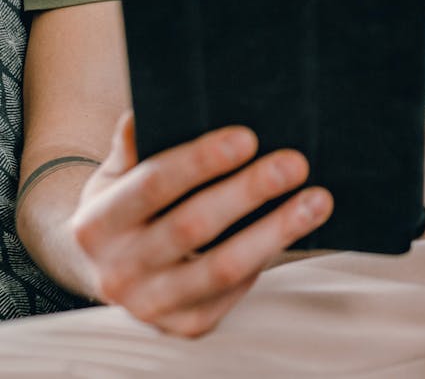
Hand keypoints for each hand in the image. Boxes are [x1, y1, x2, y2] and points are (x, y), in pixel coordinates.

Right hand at [70, 112, 332, 336]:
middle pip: (193, 228)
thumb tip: (148, 110)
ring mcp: (151, 305)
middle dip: (248, 192)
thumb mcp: (114, 173)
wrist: (107, 269)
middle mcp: (118, 272)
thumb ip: (132, 145)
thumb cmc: (123, 204)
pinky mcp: (185, 325)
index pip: (153, 185)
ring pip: (222, 268)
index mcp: (97, 224)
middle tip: (294, 163)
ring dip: (276, 231)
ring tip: (317, 199)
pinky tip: (294, 228)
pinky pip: (233, 292)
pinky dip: (267, 258)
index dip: (200, 161)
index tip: (248, 137)